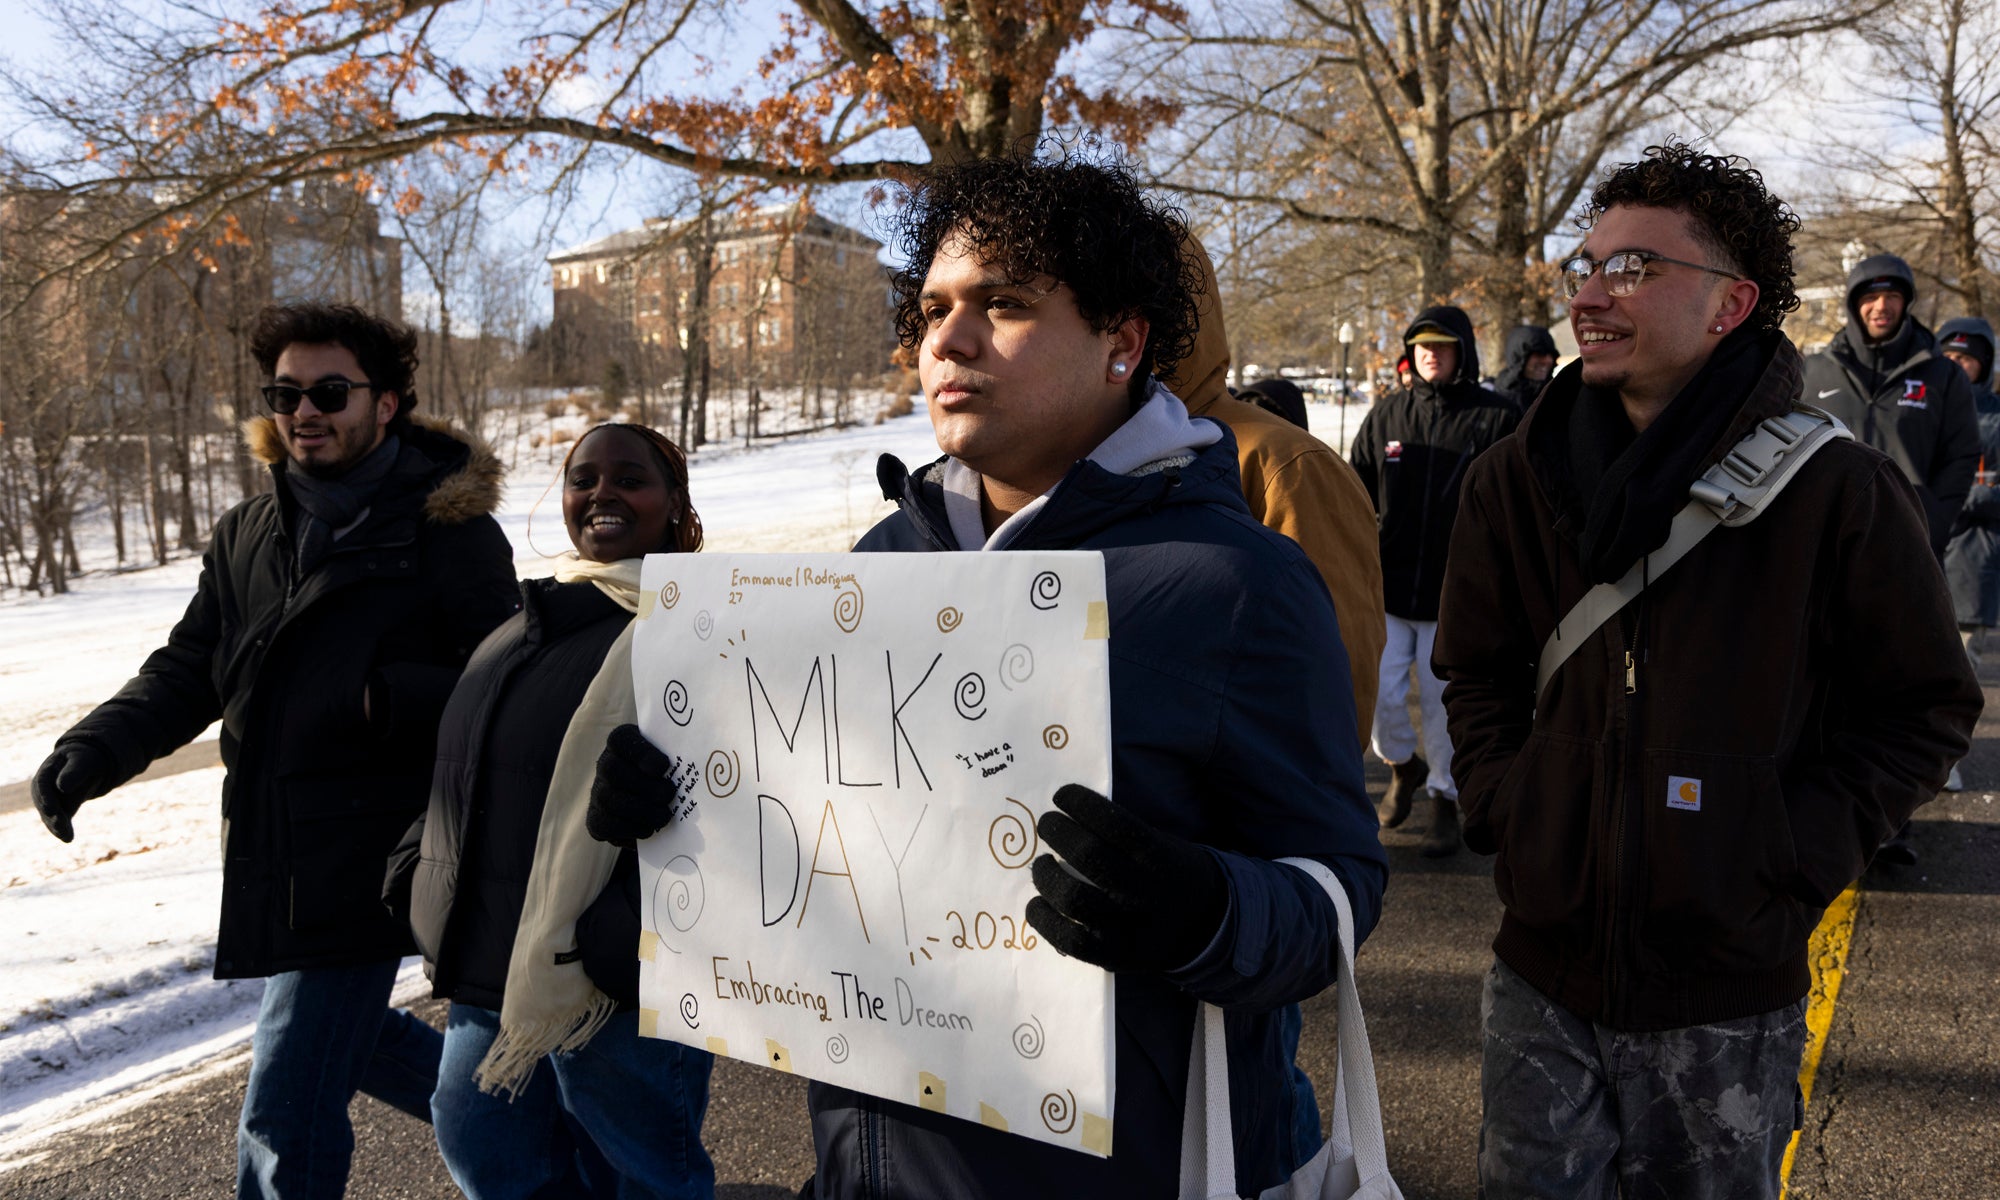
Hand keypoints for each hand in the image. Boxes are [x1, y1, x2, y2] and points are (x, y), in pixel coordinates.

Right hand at [31, 744, 112, 843]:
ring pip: (50, 815)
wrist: (89, 765)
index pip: (42, 785)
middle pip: (44, 803)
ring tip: (67, 836)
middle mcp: (43, 787)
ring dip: (57, 827)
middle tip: (61, 826)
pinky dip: (62, 830)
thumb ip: (74, 772)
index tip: (51, 809)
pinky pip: (59, 820)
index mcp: (47, 771)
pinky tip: (68, 838)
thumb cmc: (85, 759)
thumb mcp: (83, 761)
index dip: (46, 798)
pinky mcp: (58, 810)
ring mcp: (49, 799)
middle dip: (52, 816)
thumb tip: (62, 787)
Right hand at [586, 725, 681, 848]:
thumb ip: (681, 755)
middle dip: (643, 785)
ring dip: (640, 810)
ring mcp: (598, 792)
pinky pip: (604, 824)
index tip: (663, 766)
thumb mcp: (674, 759)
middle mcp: (605, 764)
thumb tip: (708, 760)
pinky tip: (648, 830)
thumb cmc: (668, 776)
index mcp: (623, 743)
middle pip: (612, 770)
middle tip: (669, 795)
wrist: (652, 805)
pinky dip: (628, 829)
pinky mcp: (596, 819)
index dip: (640, 753)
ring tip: (664, 817)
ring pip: (609, 799)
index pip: (622, 739)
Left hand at [1025, 784, 1228, 972]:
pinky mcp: (1115, 956)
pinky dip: (1044, 920)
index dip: (1080, 803)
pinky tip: (1037, 903)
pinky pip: (1071, 940)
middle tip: (1047, 825)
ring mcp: (1130, 927)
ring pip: (1074, 899)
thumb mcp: (1162, 845)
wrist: (1205, 928)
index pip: (1115, 823)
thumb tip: (1068, 815)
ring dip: (1046, 876)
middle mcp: (1145, 891)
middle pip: (1090, 857)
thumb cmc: (1169, 874)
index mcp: (1160, 858)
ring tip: (1042, 864)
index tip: (1061, 795)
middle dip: (1058, 833)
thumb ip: (1123, 835)